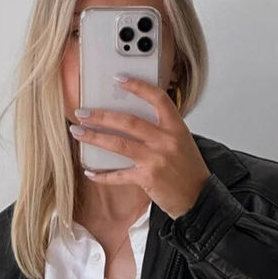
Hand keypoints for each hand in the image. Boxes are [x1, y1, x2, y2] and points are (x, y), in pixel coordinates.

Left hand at [69, 75, 211, 219]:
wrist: (199, 199)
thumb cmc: (189, 172)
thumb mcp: (182, 143)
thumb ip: (162, 131)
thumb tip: (132, 123)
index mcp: (176, 128)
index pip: (158, 98)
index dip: (138, 86)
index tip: (119, 79)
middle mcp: (166, 141)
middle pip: (129, 121)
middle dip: (101, 116)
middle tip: (82, 112)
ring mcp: (156, 159)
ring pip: (119, 144)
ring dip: (94, 138)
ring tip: (78, 133)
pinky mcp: (147, 178)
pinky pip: (119, 175)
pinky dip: (103, 175)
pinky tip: (91, 172)